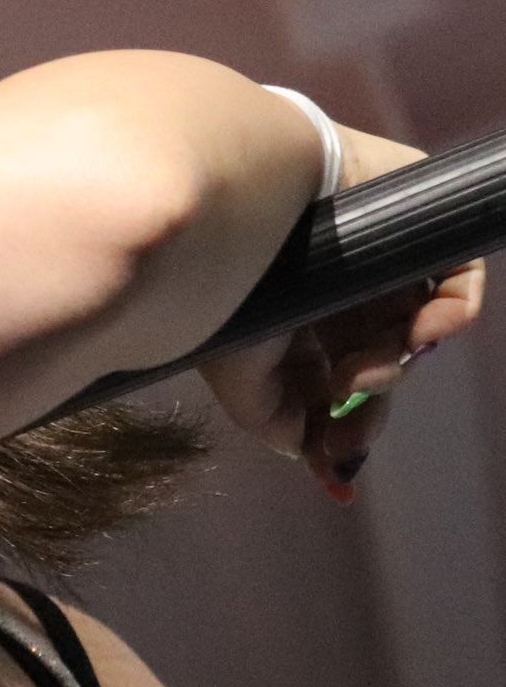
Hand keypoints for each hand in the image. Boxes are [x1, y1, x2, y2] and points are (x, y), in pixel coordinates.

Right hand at [194, 122, 486, 502]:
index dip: (340, 432)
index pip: (335, 385)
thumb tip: (313, 451)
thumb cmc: (229, 289)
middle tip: (349, 424)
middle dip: (367, 405)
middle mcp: (342, 294)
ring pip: (415, 331)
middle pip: (380, 366)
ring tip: (366, 368)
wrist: (245, 208)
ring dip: (397, 366)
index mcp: (298, 324)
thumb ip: (277, 423)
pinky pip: (457, 282)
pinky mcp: (417, 228)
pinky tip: (422, 336)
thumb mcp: (241, 379)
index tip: (339, 478)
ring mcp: (382, 261)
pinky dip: (450, 317)